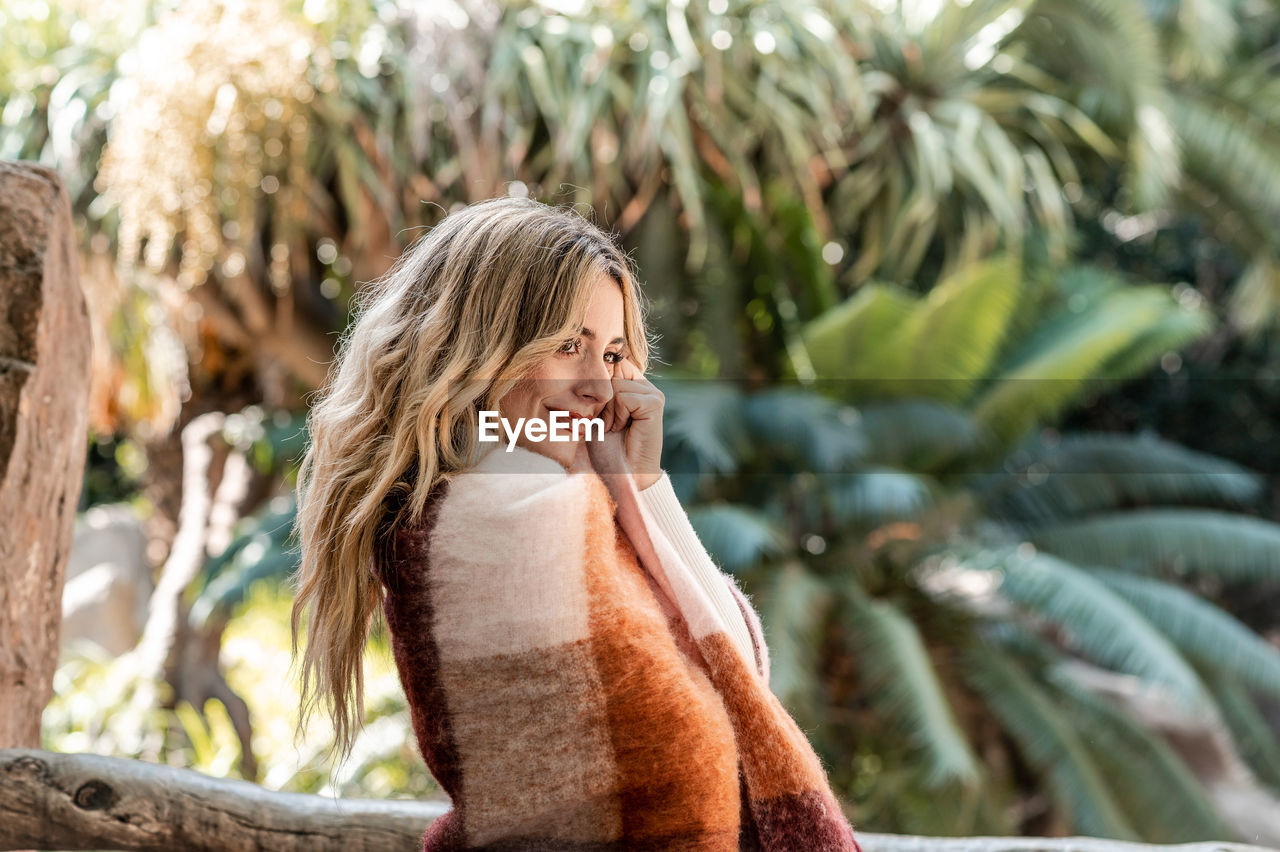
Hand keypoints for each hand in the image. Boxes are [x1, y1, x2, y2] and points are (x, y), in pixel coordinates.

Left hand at [599, 357, 663, 490]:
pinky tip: (622, 429)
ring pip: (615, 386)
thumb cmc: (604, 446)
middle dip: (601, 400)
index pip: (612, 362)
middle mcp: (643, 386)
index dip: (599, 380)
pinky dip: (617, 416)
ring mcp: (651, 394)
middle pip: (611, 372)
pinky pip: (624, 398)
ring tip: (613, 428)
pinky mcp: (654, 404)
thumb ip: (600, 386)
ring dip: (608, 411)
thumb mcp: (595, 411)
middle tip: (606, 423)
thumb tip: (597, 362)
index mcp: (631, 384)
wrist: (619, 472)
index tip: (596, 408)